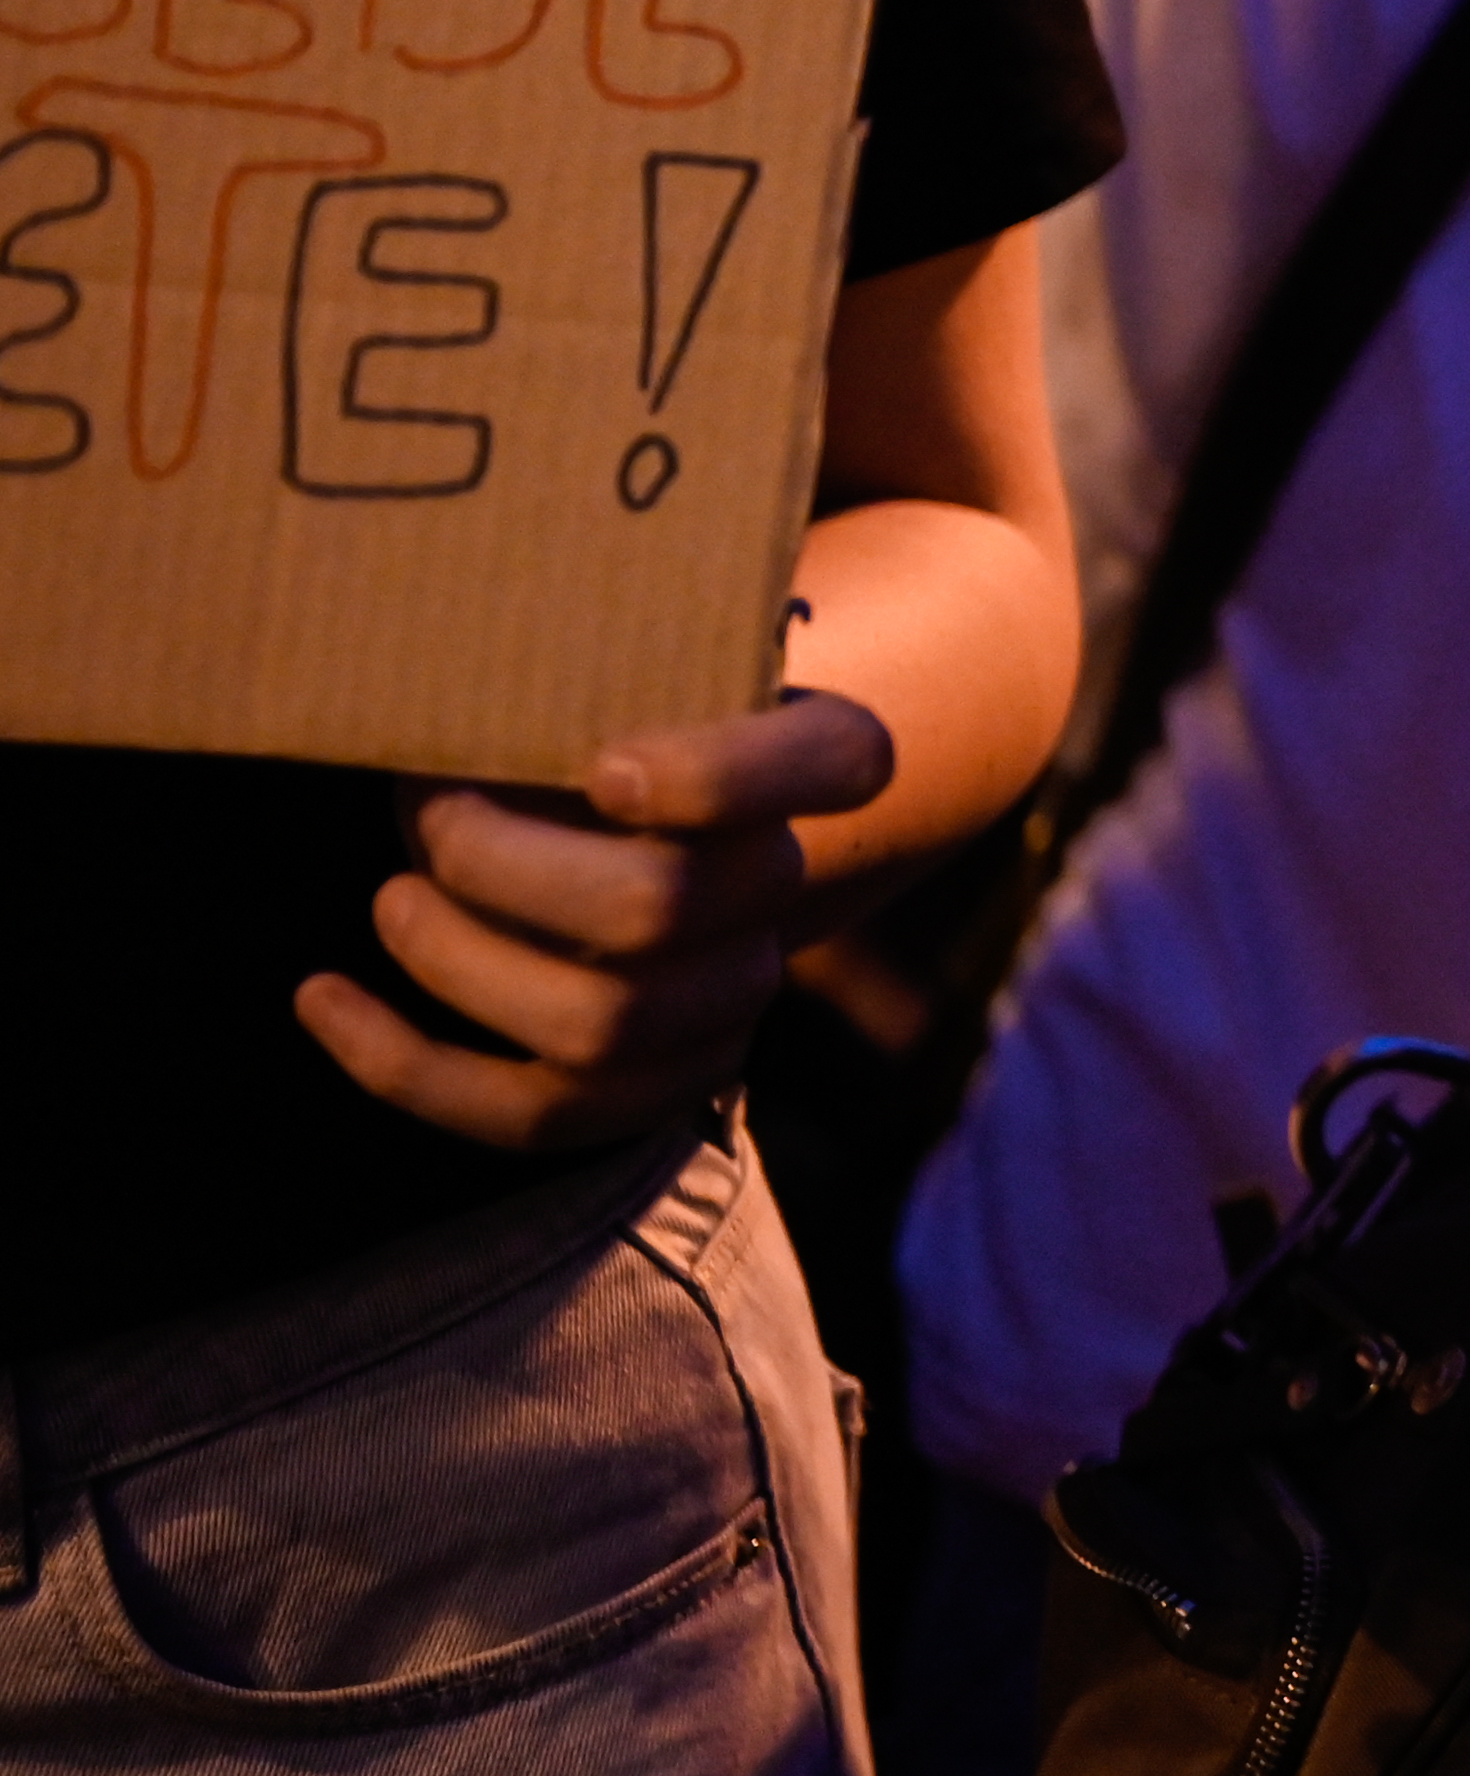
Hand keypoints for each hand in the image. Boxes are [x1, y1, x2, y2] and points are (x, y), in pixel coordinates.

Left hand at [297, 691, 897, 1152]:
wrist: (629, 822)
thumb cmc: (593, 713)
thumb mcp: (604, 661)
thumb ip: (572, 662)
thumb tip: (439, 679)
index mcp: (811, 758)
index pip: (842, 766)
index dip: (717, 778)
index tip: (598, 766)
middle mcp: (784, 889)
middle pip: (661, 908)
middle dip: (504, 869)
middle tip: (434, 817)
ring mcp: (726, 1002)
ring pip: (596, 1026)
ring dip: (459, 962)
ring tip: (394, 899)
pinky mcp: (646, 1088)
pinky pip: (532, 1114)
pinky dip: (407, 1066)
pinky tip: (320, 998)